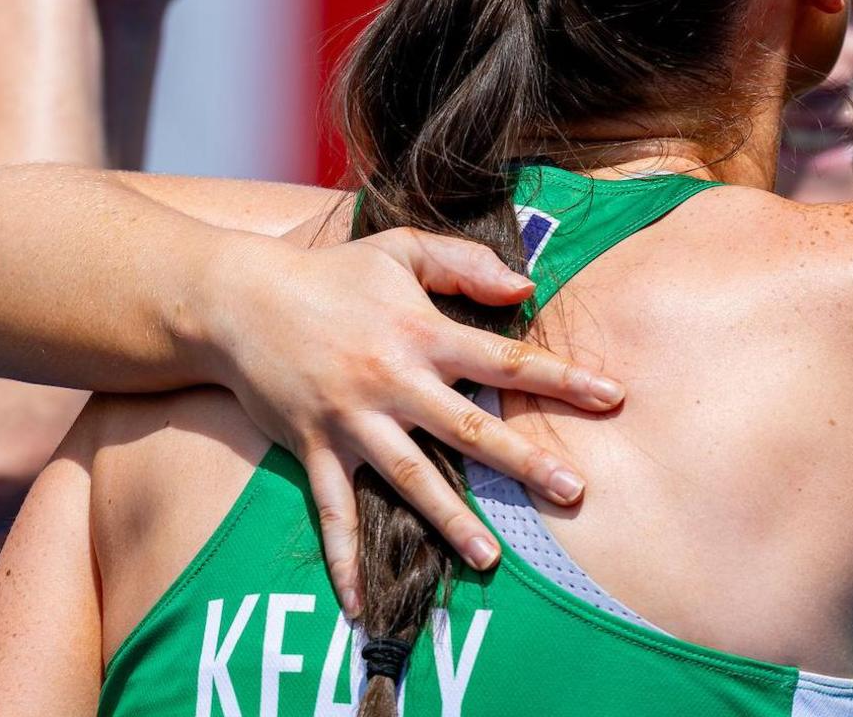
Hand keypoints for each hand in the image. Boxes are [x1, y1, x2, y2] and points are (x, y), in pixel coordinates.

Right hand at [207, 226, 626, 616]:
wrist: (240, 302)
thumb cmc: (332, 275)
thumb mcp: (400, 250)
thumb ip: (465, 264)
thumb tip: (527, 289)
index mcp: (422, 334)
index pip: (505, 361)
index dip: (562, 379)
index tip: (613, 398)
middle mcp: (392, 382)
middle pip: (470, 430)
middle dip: (525, 462)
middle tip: (574, 491)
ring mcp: (352, 421)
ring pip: (411, 478)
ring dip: (452, 520)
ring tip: (490, 557)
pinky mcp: (314, 449)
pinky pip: (333, 512)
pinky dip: (345, 560)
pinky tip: (361, 602)